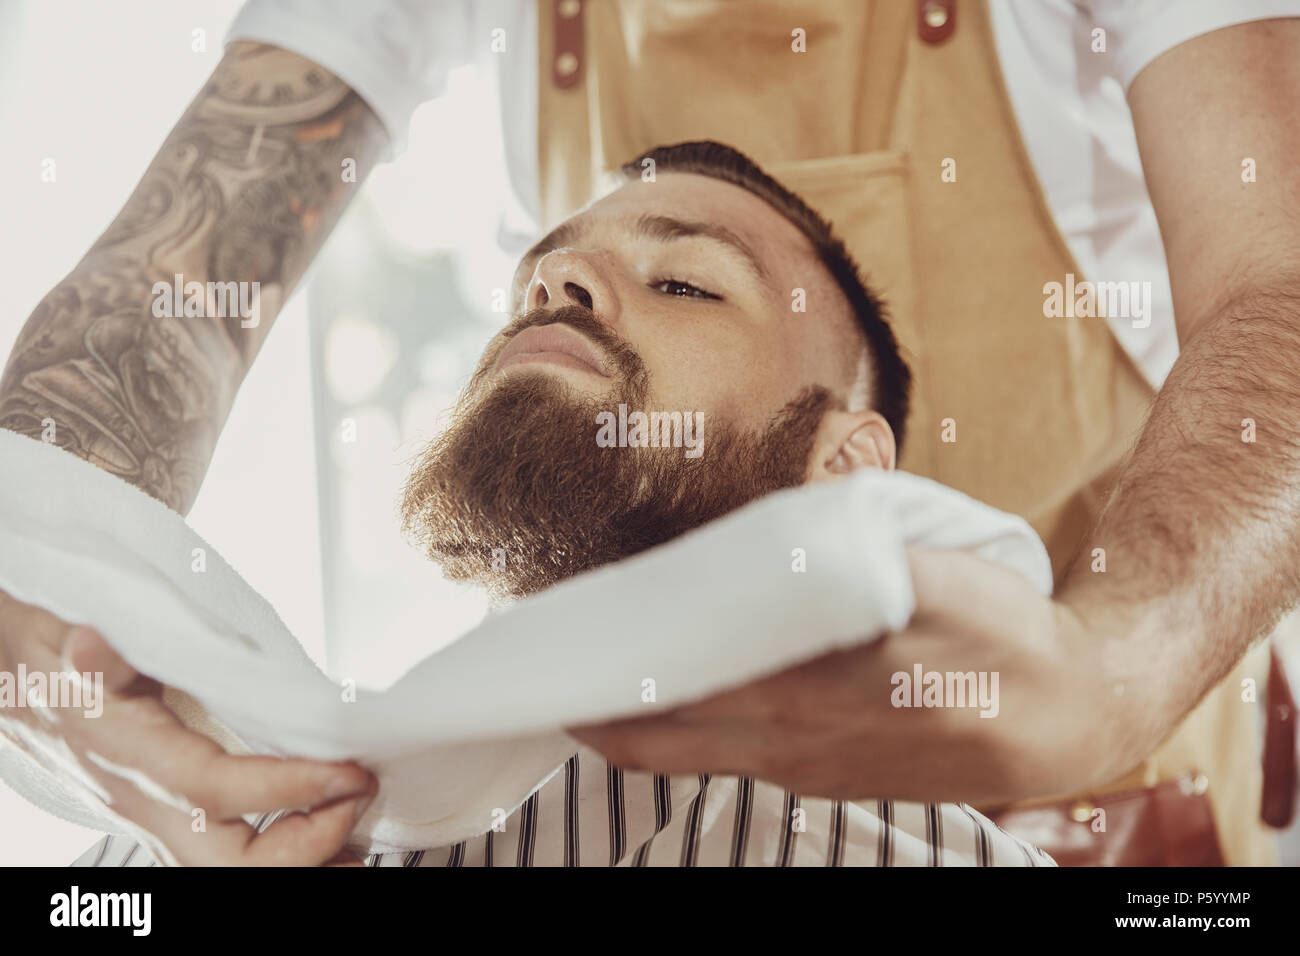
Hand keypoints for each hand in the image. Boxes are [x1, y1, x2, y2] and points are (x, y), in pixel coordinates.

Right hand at [0, 588, 376, 864]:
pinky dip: (287, 857)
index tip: (349, 773)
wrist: (12, 680)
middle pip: (230, 864)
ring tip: (360, 841)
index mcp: (130, 755)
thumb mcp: (63, 634)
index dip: (289, 790)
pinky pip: (230, 858)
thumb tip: (89, 645)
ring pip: (232, 872)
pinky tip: (332, 844)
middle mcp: (147, 801)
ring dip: (303, 862)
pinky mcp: (171, 817)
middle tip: (357, 796)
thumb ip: (93, 648)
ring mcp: (158, 817)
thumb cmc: (45, 655)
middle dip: (305, 846)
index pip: (217, 791)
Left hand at [570, 549, 1111, 804]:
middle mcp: (794, 746)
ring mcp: (806, 771)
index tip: (553, 642)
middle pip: (661, 737)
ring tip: (600, 670)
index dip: (607, 673)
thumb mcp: (932, 585)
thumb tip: (756, 554)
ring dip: (635, 719)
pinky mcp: (825, 781)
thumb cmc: (1004, 639)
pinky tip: (680, 691)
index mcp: (811, 694)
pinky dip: (685, 730)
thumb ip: (839, 573)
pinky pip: (730, 759)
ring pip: (690, 753)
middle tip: (552, 662)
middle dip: (598, 705)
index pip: (675, 692)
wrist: (1073, 718)